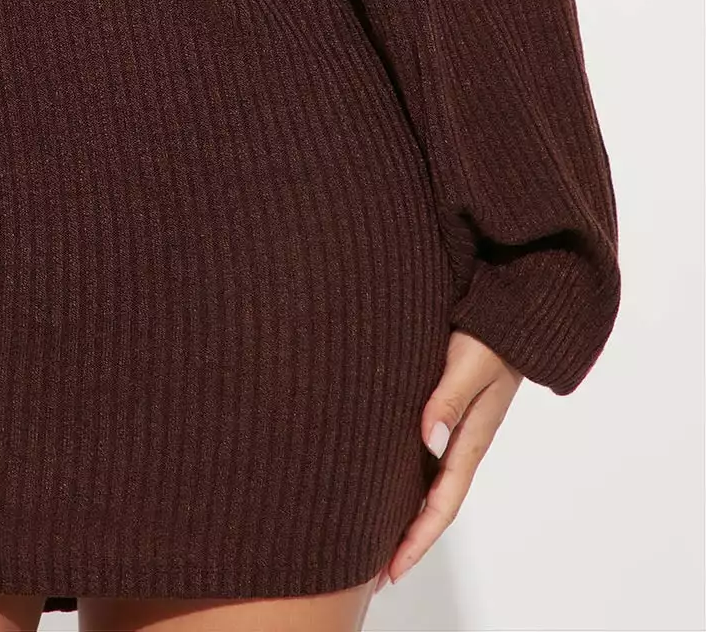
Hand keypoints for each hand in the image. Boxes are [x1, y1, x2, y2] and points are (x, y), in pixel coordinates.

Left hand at [374, 330, 523, 590]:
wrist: (511, 316)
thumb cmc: (492, 336)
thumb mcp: (469, 363)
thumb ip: (449, 398)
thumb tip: (427, 438)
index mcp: (471, 439)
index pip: (442, 502)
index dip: (418, 537)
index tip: (393, 567)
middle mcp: (462, 441)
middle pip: (433, 502)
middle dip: (408, 537)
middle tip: (373, 567)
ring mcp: (456, 428)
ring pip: (428, 482)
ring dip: (405, 510)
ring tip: (373, 532)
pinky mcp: (448, 410)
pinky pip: (424, 456)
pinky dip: (406, 478)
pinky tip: (383, 479)